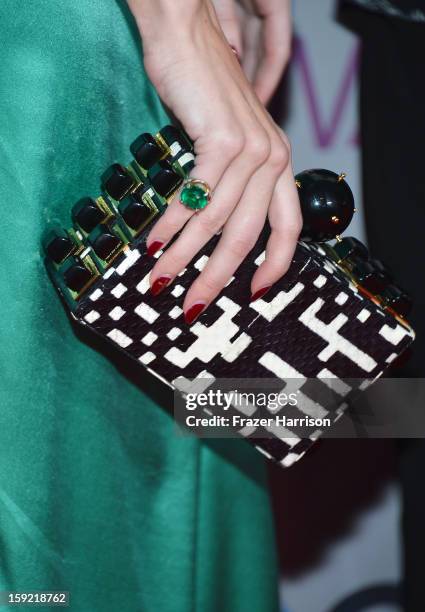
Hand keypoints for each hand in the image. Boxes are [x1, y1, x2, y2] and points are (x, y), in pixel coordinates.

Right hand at [128, 0, 300, 323]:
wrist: (187, 34)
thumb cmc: (202, 89)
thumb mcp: (227, 140)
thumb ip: (230, 180)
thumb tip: (210, 226)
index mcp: (278, 163)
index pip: (288, 227)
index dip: (276, 266)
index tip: (254, 293)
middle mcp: (273, 158)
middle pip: (248, 236)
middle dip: (217, 278)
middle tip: (192, 305)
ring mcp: (253, 149)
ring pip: (217, 222)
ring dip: (184, 257)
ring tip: (160, 278)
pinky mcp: (224, 140)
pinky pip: (197, 197)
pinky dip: (173, 224)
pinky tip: (155, 241)